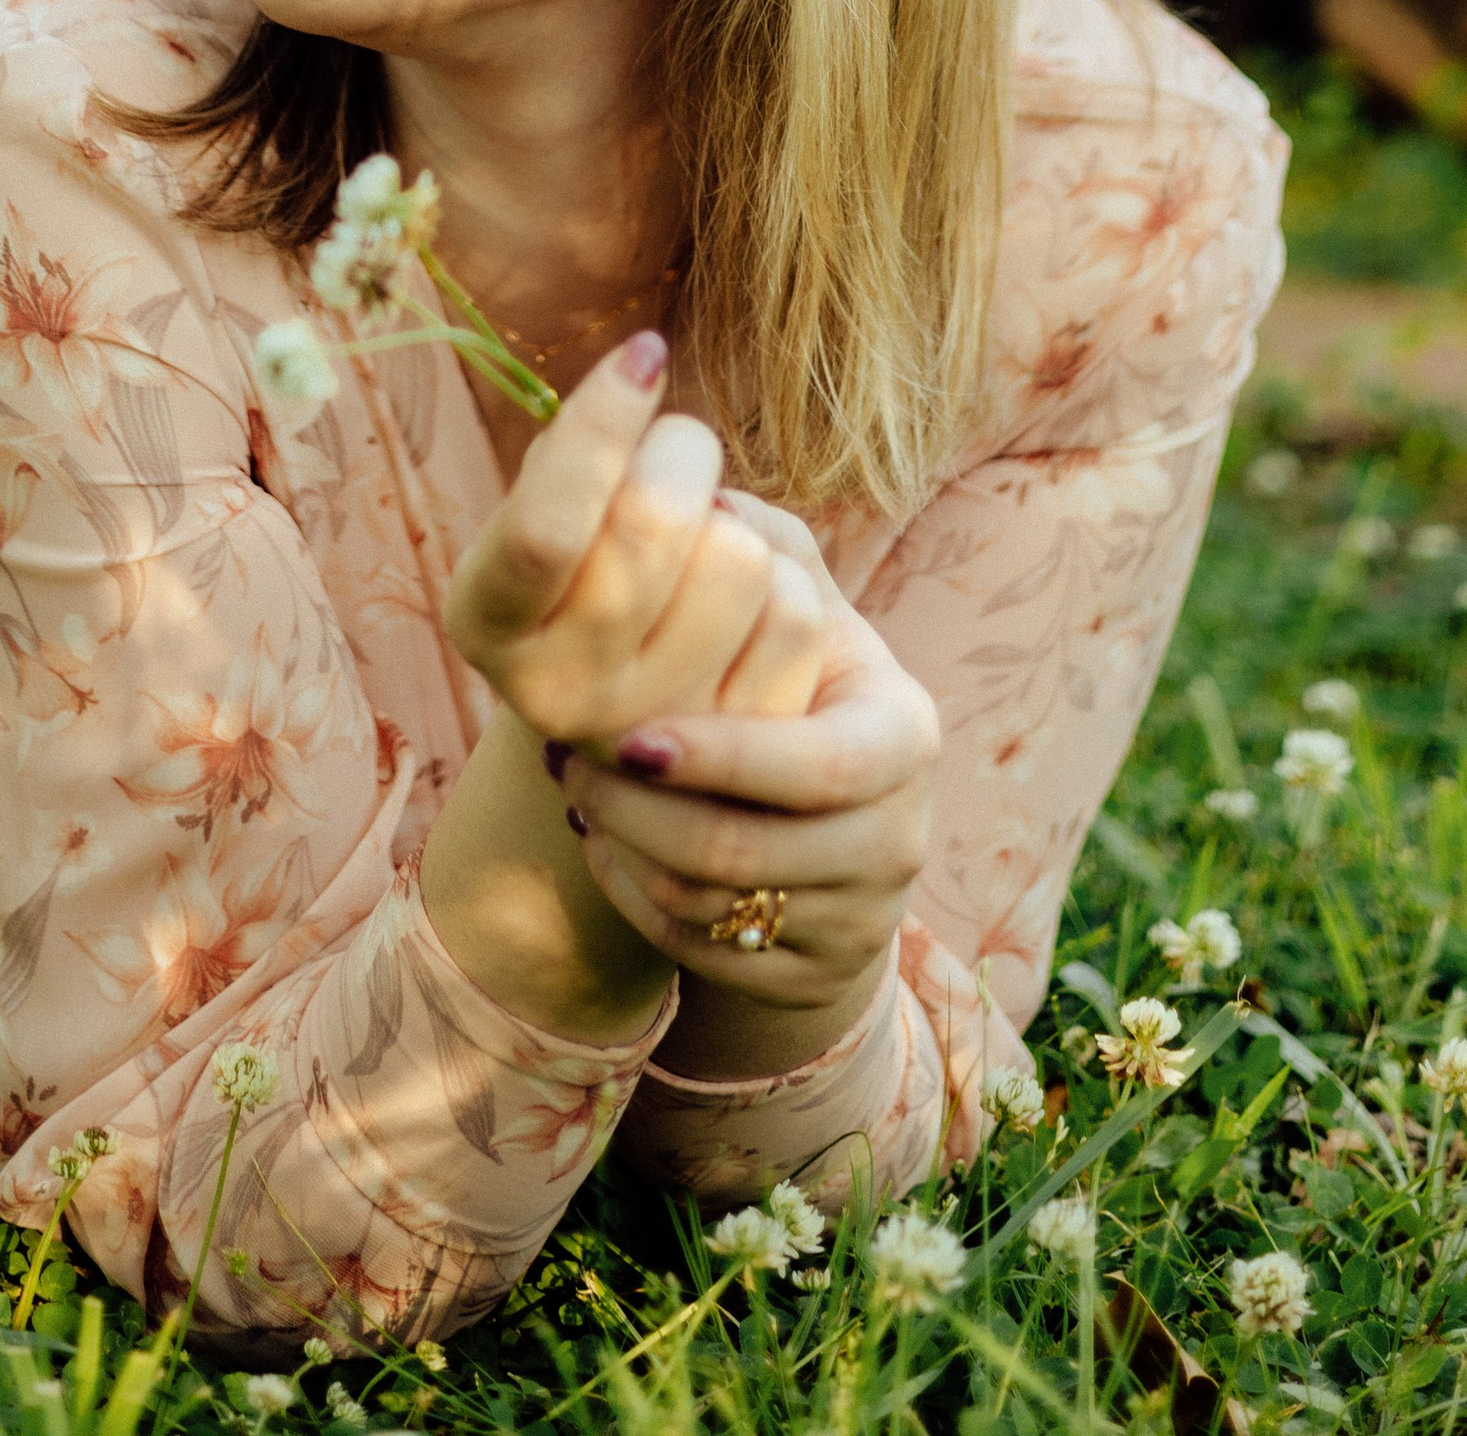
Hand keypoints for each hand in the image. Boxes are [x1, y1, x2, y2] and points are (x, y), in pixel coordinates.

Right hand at [443, 341, 827, 744]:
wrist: (634, 711)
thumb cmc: (589, 569)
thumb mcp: (554, 514)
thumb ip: (580, 456)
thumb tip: (641, 373)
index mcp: (487, 623)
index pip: (543, 526)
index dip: (599, 427)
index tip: (648, 350)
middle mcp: (554, 695)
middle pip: (653, 526)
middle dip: (682, 450)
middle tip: (678, 448)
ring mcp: (650, 738)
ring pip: (738, 560)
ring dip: (735, 522)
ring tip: (704, 546)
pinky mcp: (739, 756)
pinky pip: (796, 613)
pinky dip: (786, 575)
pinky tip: (745, 602)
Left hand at [563, 512, 938, 1019]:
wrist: (836, 817)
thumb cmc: (802, 682)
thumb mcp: (803, 609)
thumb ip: (764, 542)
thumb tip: (706, 490)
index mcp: (903, 735)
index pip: (819, 766)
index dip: (722, 756)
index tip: (628, 735)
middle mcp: (897, 836)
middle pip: (745, 848)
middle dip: (636, 807)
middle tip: (563, 756)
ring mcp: (860, 916)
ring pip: (710, 904)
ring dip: (622, 847)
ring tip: (572, 787)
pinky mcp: (813, 975)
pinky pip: (697, 949)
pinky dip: (633, 896)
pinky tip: (603, 841)